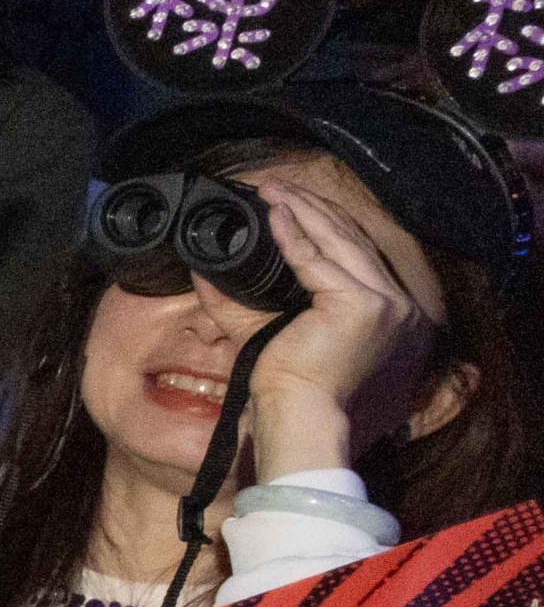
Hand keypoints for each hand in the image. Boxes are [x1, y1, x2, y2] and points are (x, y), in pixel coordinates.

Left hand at [239, 176, 440, 480]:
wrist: (299, 420)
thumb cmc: (290, 390)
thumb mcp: (266, 334)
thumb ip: (240, 301)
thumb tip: (205, 268)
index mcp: (391, 317)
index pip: (357, 256)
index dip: (325, 225)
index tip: (293, 205)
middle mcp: (401, 308)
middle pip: (352, 242)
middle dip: (312, 210)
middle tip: (276, 187)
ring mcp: (387, 305)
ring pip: (339, 243)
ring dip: (302, 212)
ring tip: (272, 190)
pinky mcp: (363, 305)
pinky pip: (319, 261)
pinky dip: (293, 236)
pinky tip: (274, 216)